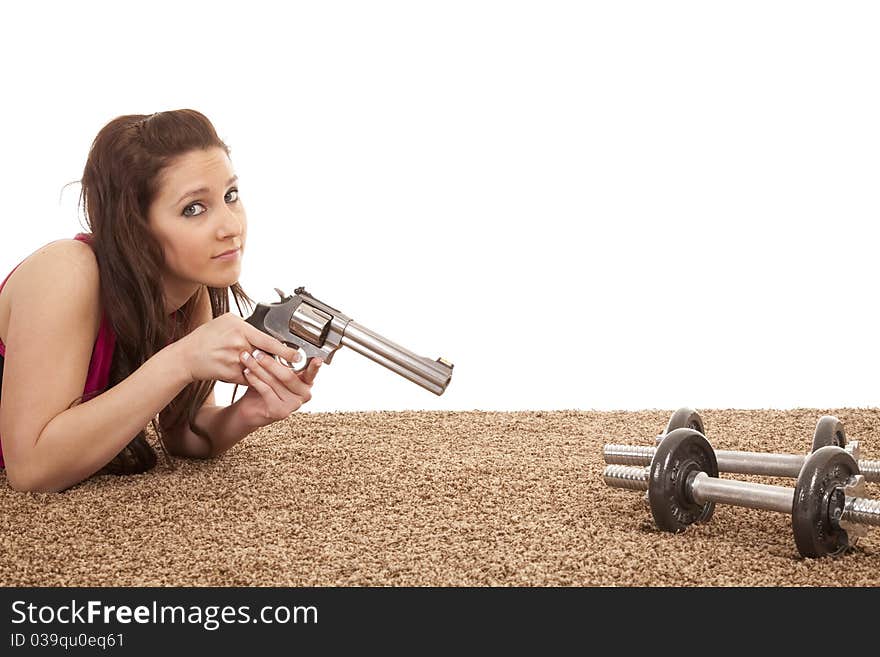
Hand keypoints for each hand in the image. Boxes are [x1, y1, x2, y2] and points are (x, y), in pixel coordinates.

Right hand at [178, 312, 301, 384]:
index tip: (298, 356)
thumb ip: (246, 326)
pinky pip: (251, 379)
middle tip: (293, 366)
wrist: (187, 356)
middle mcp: (238, 344)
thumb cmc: (206, 337)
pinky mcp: (231, 375)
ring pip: (260, 370)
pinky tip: (259, 378)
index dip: (286, 350)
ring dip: (269, 372)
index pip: (269, 341)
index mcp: (239, 328)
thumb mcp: (226, 322)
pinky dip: (256, 379)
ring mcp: (235, 361)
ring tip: (277, 372)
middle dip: (280, 363)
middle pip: (267, 357)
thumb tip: (265, 331)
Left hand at [234, 351, 322, 427]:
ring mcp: (293, 405)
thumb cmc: (265, 388)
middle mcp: (304, 395)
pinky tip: (247, 373)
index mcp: (306, 383)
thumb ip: (283, 364)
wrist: (252, 410)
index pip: (312, 373)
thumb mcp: (276, 374)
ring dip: (258, 368)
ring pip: (274, 382)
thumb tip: (278, 346)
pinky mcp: (280, 411)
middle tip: (257, 352)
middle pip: (288, 375)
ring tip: (248, 359)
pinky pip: (266, 390)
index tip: (317, 360)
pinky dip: (254, 379)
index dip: (315, 366)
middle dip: (270, 362)